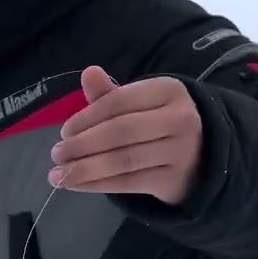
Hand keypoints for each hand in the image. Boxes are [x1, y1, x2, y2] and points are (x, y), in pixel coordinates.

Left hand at [49, 66, 202, 205]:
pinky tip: (76, 185)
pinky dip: (98, 185)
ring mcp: (181, 150)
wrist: (201, 159)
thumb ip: (110, 94)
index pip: (120, 101)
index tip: (64, 132)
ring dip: (85, 169)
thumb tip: (88, 73)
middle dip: (83, 144)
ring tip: (58, 174)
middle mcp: (180, 118)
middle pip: (121, 132)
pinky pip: (129, 182)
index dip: (87, 117)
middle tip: (56, 154)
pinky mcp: (175, 179)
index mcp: (169, 90)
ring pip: (123, 160)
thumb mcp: (140, 104)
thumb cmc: (159, 125)